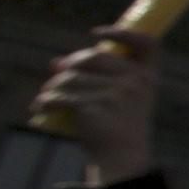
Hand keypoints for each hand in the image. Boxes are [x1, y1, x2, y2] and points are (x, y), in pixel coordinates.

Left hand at [33, 28, 160, 185]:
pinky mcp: (94, 106)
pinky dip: (47, 101)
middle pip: (94, 56)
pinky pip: (61, 95)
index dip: (123, 32)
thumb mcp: (121, 97)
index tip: (96, 33)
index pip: (147, 43)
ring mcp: (116, 94)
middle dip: (70, 63)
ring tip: (47, 96)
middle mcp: (135, 82)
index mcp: (148, 76)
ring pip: (71, 78)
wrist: (121, 156)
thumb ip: (98, 77)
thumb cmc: (119, 125)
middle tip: (56, 71)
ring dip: (53, 86)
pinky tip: (41, 106)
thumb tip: (55, 62)